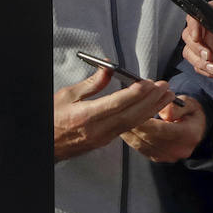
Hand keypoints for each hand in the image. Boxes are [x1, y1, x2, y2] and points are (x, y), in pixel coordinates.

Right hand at [54, 66, 174, 161]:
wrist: (46, 144)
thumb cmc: (53, 118)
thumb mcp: (67, 95)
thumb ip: (91, 83)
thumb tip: (108, 68)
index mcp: (86, 116)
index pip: (117, 104)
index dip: (135, 94)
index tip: (149, 83)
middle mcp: (97, 130)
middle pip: (130, 115)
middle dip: (151, 101)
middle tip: (166, 88)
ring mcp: (102, 138)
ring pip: (132, 123)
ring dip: (151, 110)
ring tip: (166, 97)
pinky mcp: (104, 142)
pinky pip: (127, 129)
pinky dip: (141, 118)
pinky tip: (151, 110)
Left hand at [121, 97, 207, 162]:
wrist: (195, 128)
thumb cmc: (190, 113)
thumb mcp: (190, 104)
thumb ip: (178, 108)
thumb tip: (166, 112)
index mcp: (190, 134)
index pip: (163, 130)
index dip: (146, 123)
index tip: (133, 113)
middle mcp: (180, 149)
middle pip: (150, 138)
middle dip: (134, 126)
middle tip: (121, 115)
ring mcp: (169, 156)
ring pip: (143, 145)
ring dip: (130, 133)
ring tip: (119, 121)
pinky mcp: (159, 158)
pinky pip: (141, 149)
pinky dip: (132, 139)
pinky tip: (124, 129)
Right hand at [180, 0, 212, 77]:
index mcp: (212, 13)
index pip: (194, 18)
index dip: (192, 27)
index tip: (197, 36)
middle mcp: (206, 28)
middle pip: (189, 37)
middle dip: (197, 49)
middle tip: (210, 56)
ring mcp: (207, 44)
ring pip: (190, 53)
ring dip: (200, 62)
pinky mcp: (211, 59)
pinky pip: (200, 66)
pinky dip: (206, 71)